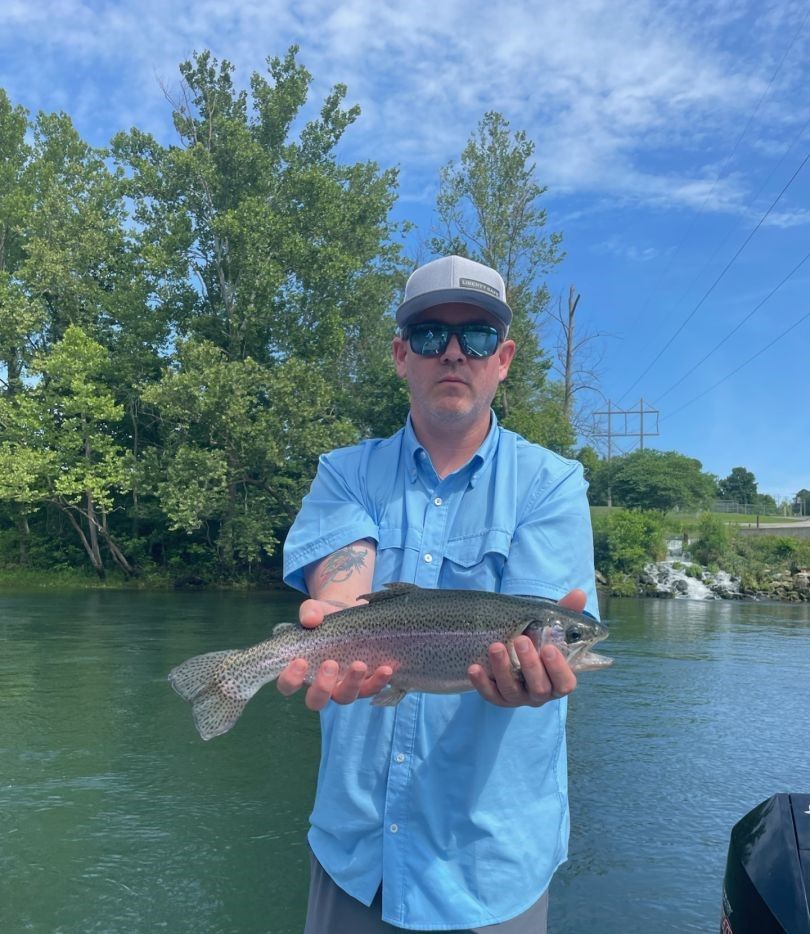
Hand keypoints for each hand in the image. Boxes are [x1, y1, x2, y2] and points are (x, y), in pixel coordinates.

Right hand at [276, 598, 392, 709]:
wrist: (353, 615)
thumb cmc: (327, 617)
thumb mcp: (317, 609)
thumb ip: (310, 612)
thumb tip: (311, 619)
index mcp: (302, 670)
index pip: (287, 685)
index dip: (290, 679)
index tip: (300, 662)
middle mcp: (321, 684)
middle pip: (316, 701)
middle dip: (322, 687)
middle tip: (330, 664)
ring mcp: (344, 687)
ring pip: (345, 697)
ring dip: (353, 684)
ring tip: (359, 665)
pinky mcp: (366, 683)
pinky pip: (372, 689)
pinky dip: (379, 681)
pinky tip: (386, 668)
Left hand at [468, 588, 586, 707]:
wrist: (514, 651)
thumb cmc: (539, 640)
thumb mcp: (551, 626)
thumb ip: (565, 613)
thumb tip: (578, 594)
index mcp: (557, 679)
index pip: (565, 683)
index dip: (558, 668)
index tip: (548, 648)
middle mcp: (540, 692)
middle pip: (539, 687)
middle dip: (530, 665)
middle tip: (520, 640)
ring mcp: (518, 697)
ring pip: (512, 691)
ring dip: (503, 669)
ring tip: (495, 646)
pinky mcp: (498, 697)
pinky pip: (490, 695)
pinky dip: (481, 683)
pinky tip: (474, 667)